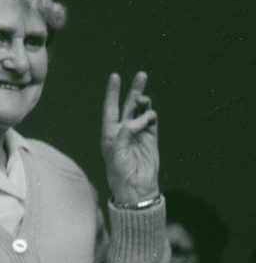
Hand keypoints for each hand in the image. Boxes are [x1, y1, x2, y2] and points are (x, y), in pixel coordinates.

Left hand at [102, 71, 159, 203]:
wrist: (135, 188)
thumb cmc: (119, 171)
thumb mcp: (115, 150)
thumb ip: (125, 132)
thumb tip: (139, 119)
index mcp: (110, 132)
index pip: (111, 108)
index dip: (112, 92)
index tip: (115, 76)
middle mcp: (124, 130)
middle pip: (129, 105)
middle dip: (134, 90)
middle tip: (142, 74)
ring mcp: (139, 134)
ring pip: (142, 112)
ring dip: (143, 103)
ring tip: (143, 100)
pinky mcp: (151, 139)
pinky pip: (152, 122)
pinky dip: (151, 116)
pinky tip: (149, 117)